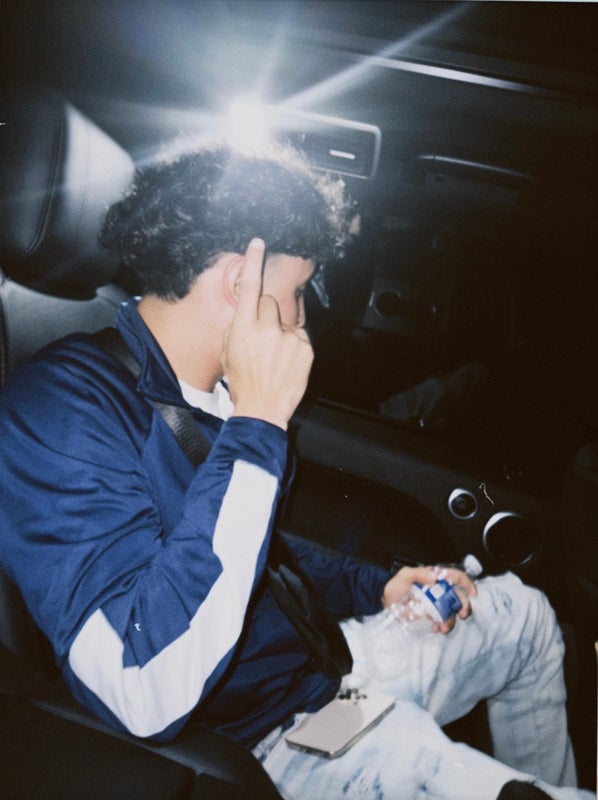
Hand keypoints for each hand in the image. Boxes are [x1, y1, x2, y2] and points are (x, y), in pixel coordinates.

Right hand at [222, 239, 313, 429]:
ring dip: (280, 333)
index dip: (253, 262)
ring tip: (274, 357)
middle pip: (269, 304)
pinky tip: (285, 362)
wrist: (262, 409)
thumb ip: (237, 327)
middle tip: (261, 340)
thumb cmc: (241, 382)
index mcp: (243, 327)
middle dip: (265, 316)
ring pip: (285, 322)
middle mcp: (266, 328)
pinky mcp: (305, 347)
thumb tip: (247, 312)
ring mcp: (288, 338)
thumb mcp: (228, 351)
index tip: (258, 242)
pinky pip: (298, 336)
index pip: (249, 287)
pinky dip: (293, 345)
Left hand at [381, 565, 476, 633]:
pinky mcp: (431, 615)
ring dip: (452, 620)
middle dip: (464, 606)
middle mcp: (439, 590)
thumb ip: (419, 573)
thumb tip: (435, 576)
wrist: (386, 601)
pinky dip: (442, 626)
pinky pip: (442, 621)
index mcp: (436, 577)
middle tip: (463, 614)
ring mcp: (436, 603)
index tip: (473, 594)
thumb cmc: (395, 585)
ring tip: (443, 627)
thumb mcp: (405, 576)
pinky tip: (436, 628)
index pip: (456, 577)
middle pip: (459, 596)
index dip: (467, 583)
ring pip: (452, 611)